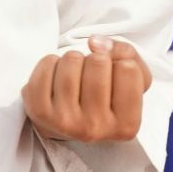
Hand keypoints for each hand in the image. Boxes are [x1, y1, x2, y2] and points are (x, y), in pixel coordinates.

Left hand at [23, 37, 152, 142]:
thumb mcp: (132, 80)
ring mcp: (66, 122)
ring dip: (74, 59)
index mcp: (126, 125)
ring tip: (75, 75)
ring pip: (72, 60)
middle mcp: (96, 129)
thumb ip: (128, 54)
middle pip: (99, 61)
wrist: (67, 124)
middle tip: (91, 76)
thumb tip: (95, 42)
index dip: (120, 64)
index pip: (128, 68)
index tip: (113, 79)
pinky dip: (51, 61)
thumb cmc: (104, 97)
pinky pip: (47, 64)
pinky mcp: (40, 112)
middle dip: (96, 58)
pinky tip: (56, 75)